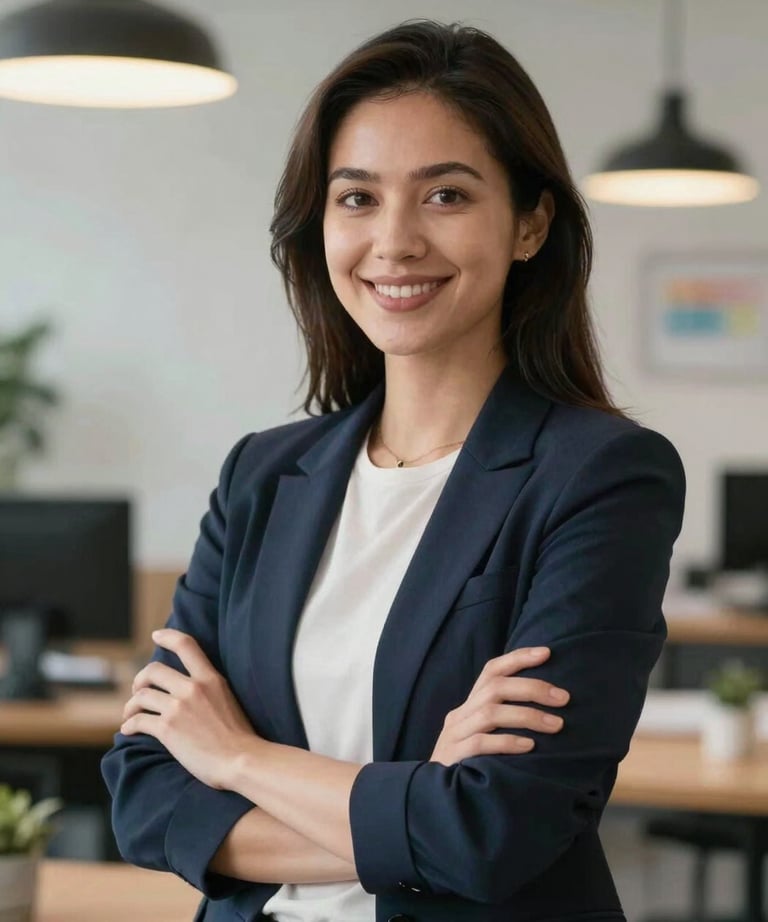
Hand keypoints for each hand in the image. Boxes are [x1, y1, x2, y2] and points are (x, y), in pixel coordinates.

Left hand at [120, 628, 257, 789]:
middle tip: (138, 690)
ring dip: (131, 705)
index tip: (156, 636)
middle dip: (140, 679)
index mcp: (210, 678)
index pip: (186, 645)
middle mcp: (192, 688)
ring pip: (142, 695)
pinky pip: (138, 720)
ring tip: (131, 713)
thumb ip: (209, 688)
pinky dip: (129, 724)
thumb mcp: (228, 699)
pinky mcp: (167, 729)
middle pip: (154, 671)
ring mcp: (178, 708)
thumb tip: (190, 687)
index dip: (168, 636)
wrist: (241, 760)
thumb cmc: (239, 736)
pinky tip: (128, 730)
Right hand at [430, 646, 568, 765]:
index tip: (547, 652)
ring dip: (527, 716)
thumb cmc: (470, 765)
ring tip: (556, 724)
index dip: (518, 658)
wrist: (433, 795)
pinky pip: (481, 743)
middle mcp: (460, 715)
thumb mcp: (482, 735)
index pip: (491, 671)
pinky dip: (507, 742)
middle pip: (495, 688)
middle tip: (563, 698)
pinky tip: (530, 746)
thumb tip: (548, 707)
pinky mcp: (454, 757)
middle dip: (532, 688)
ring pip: (490, 713)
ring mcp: (455, 735)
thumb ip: (503, 720)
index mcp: (469, 705)